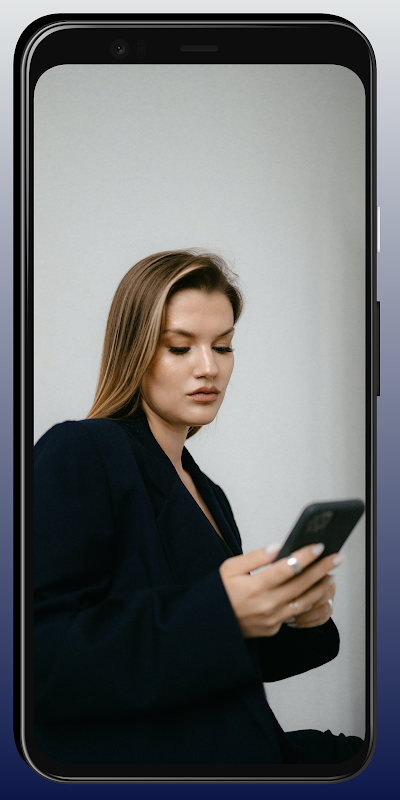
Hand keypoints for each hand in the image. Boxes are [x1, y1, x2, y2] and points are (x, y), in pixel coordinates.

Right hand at [219, 543, 341, 638]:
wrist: (211, 626)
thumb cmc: (218, 593)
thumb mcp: (229, 568)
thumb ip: (254, 557)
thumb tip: (277, 548)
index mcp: (254, 586)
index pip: (286, 568)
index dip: (305, 556)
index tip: (319, 546)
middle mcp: (266, 605)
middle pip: (301, 584)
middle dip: (322, 569)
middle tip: (337, 557)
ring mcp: (272, 620)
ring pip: (304, 602)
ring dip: (320, 587)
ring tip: (330, 574)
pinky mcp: (274, 629)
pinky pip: (295, 614)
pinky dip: (307, 602)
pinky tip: (315, 591)